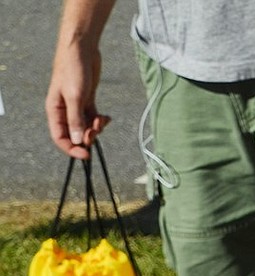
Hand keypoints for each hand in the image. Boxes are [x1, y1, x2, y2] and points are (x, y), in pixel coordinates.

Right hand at [45, 45, 110, 159]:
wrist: (82, 49)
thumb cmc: (74, 69)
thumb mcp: (75, 96)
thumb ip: (76, 119)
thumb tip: (77, 141)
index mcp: (55, 110)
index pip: (60, 137)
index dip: (71, 149)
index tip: (86, 155)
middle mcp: (64, 110)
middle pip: (74, 134)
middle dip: (87, 137)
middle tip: (97, 130)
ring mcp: (76, 106)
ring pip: (85, 127)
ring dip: (96, 129)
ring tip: (103, 120)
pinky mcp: (87, 100)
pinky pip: (93, 118)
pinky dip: (100, 121)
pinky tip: (107, 117)